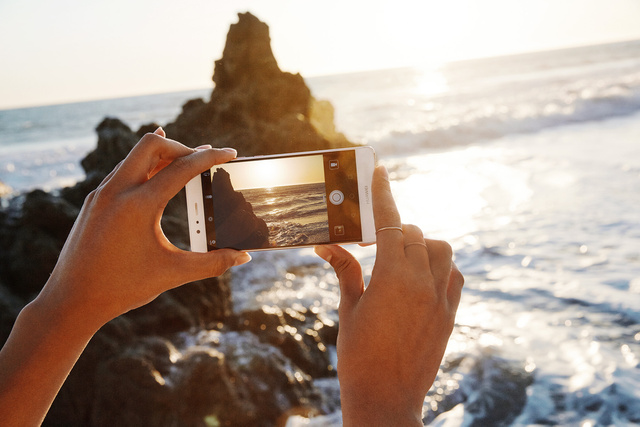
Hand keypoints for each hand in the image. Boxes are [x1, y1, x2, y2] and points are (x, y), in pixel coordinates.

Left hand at [38, 128, 250, 328]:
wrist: (70, 301)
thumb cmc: (121, 288)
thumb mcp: (173, 273)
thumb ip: (212, 263)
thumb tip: (243, 257)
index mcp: (138, 205)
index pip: (182, 168)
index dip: (211, 158)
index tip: (230, 153)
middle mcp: (117, 191)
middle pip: (152, 144)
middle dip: (183, 146)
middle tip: (204, 158)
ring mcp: (102, 194)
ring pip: (135, 156)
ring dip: (162, 155)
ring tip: (186, 160)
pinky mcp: (94, 202)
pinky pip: (122, 171)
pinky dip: (144, 166)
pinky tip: (153, 171)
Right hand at [314, 166, 463, 425]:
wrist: (387, 397)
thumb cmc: (359, 355)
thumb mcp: (350, 308)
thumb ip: (345, 270)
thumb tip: (326, 244)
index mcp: (392, 278)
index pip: (387, 223)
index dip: (382, 194)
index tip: (381, 171)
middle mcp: (423, 282)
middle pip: (414, 234)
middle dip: (395, 231)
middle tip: (376, 244)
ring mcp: (441, 298)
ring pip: (441, 250)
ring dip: (423, 245)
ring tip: (401, 259)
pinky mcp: (451, 313)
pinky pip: (454, 274)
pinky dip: (441, 266)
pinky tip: (423, 277)